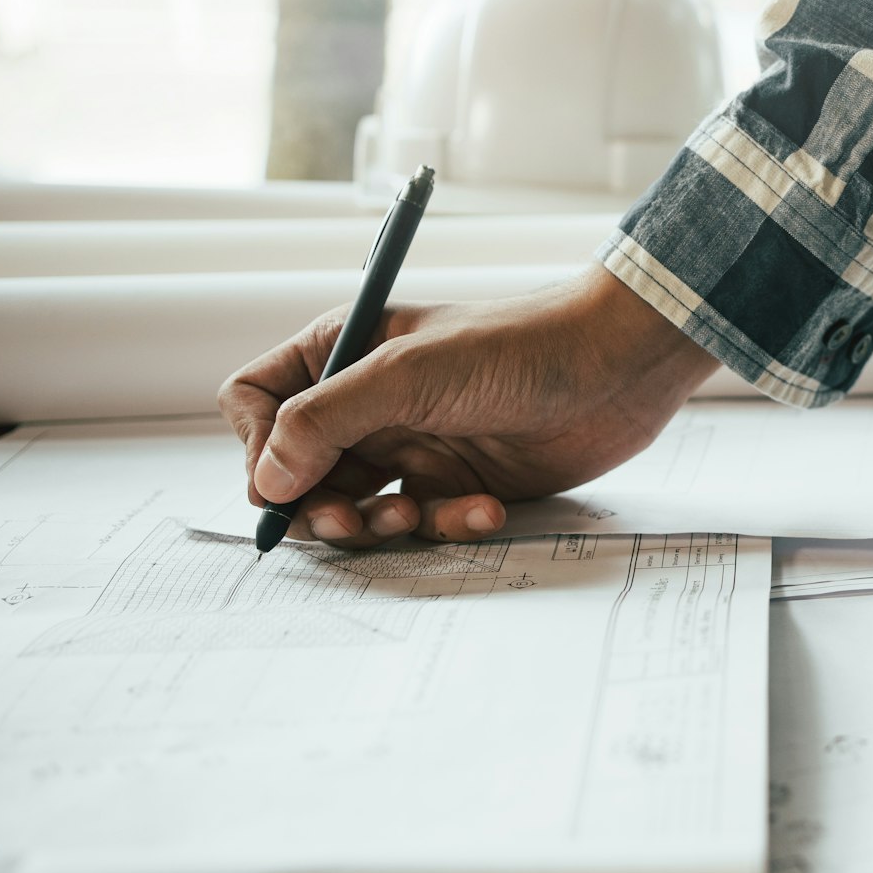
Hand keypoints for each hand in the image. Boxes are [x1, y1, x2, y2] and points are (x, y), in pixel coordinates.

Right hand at [219, 263, 719, 546]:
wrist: (616, 368)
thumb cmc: (517, 347)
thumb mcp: (407, 375)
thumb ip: (325, 421)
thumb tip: (265, 480)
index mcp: (342, 355)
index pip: (256, 404)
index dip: (258, 448)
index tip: (286, 481)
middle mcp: (369, 402)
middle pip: (300, 473)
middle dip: (320, 506)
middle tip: (350, 522)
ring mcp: (414, 444)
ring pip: (360, 508)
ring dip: (380, 524)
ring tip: (413, 514)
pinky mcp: (458, 482)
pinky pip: (426, 522)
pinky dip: (448, 525)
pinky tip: (484, 509)